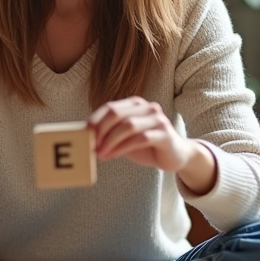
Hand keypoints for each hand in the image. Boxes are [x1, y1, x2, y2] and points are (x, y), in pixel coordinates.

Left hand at [88, 96, 216, 193]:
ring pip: (128, 126)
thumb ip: (110, 134)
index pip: (110, 107)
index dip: (95, 120)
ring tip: (100, 153)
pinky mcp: (165, 134)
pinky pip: (140, 138)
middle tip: (90, 145)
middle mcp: (148, 108)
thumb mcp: (125, 138)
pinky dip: (123, 147)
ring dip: (110, 141)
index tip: (84, 134)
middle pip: (117, 114)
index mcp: (136, 104)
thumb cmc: (147, 146)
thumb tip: (86, 138)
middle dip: (101, 130)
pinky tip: (113, 155)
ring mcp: (158, 119)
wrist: (176, 156)